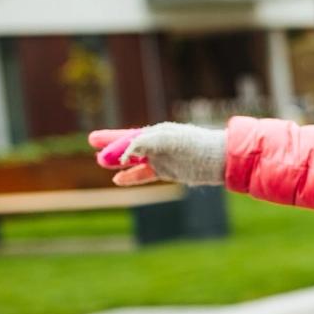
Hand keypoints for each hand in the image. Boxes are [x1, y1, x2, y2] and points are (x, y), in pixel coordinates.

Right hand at [88, 122, 226, 187]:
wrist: (220, 160)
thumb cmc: (197, 146)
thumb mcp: (171, 142)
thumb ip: (148, 144)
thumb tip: (126, 153)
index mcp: (157, 134)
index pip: (129, 136)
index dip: (111, 138)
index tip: (93, 139)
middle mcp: (158, 144)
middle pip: (129, 146)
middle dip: (112, 148)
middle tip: (93, 148)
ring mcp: (163, 158)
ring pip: (135, 161)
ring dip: (120, 163)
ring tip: (102, 164)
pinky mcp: (169, 171)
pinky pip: (145, 174)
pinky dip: (132, 176)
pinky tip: (118, 180)